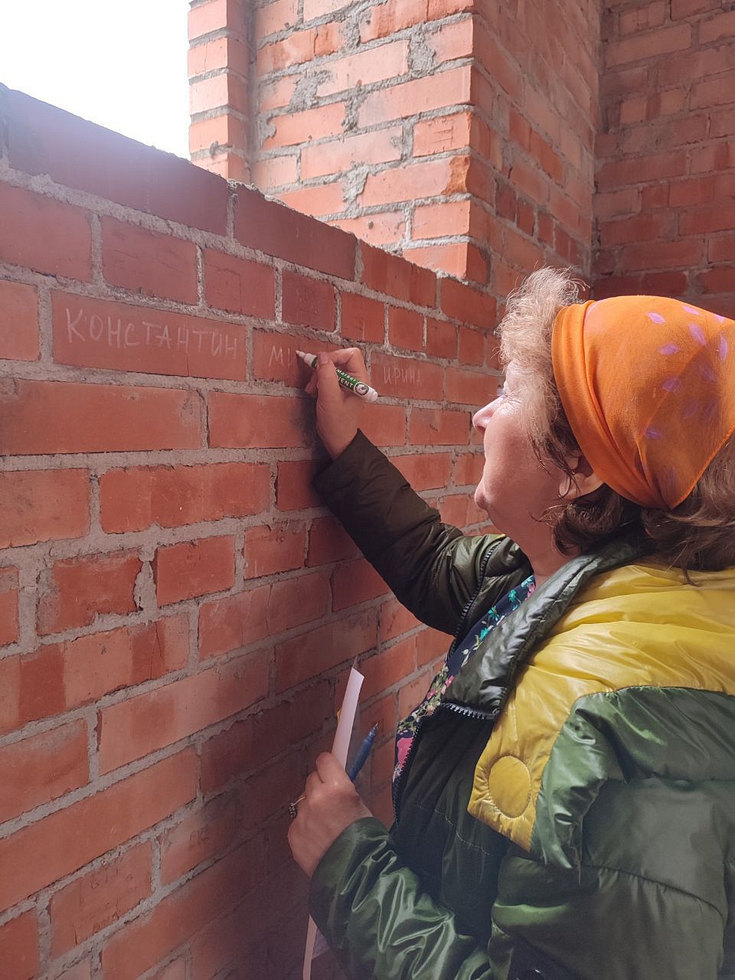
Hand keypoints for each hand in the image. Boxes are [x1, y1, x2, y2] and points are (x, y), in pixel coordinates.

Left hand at [288, 752, 371, 877]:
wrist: (354, 874)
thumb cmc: (365, 839)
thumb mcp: (360, 806)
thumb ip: (343, 790)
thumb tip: (334, 779)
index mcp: (338, 787)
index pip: (324, 760)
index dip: (328, 766)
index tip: (330, 771)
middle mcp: (317, 797)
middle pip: (312, 779)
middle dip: (320, 787)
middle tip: (331, 801)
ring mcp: (302, 816)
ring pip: (303, 800)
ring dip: (312, 807)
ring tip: (325, 825)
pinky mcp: (293, 833)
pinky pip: (298, 821)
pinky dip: (306, 827)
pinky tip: (318, 839)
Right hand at [304, 348, 369, 458]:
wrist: (337, 439)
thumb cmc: (337, 423)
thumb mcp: (329, 398)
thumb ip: (326, 376)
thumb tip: (322, 356)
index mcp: (360, 380)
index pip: (350, 355)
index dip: (334, 357)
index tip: (320, 367)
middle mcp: (356, 379)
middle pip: (339, 359)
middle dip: (324, 368)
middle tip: (313, 382)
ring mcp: (347, 383)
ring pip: (331, 367)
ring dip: (319, 375)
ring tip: (312, 390)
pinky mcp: (339, 388)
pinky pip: (328, 376)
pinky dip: (319, 381)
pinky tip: (314, 392)